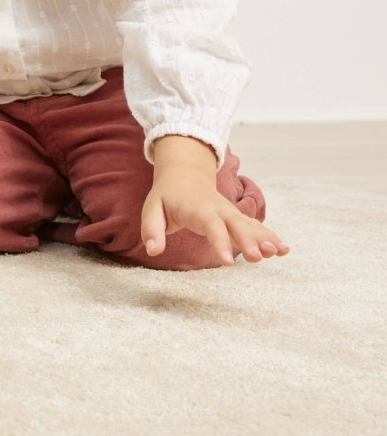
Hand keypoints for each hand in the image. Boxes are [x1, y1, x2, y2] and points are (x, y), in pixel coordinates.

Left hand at [143, 136, 288, 264]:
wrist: (184, 174)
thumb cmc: (167, 196)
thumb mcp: (152, 208)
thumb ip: (151, 229)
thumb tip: (152, 251)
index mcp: (198, 208)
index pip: (211, 226)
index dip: (220, 242)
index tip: (228, 262)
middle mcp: (219, 210)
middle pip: (236, 225)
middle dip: (249, 240)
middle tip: (259, 257)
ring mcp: (231, 213)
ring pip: (250, 225)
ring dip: (265, 238)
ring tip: (280, 252)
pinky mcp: (238, 218)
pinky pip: (255, 227)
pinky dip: (270, 236)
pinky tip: (285, 249)